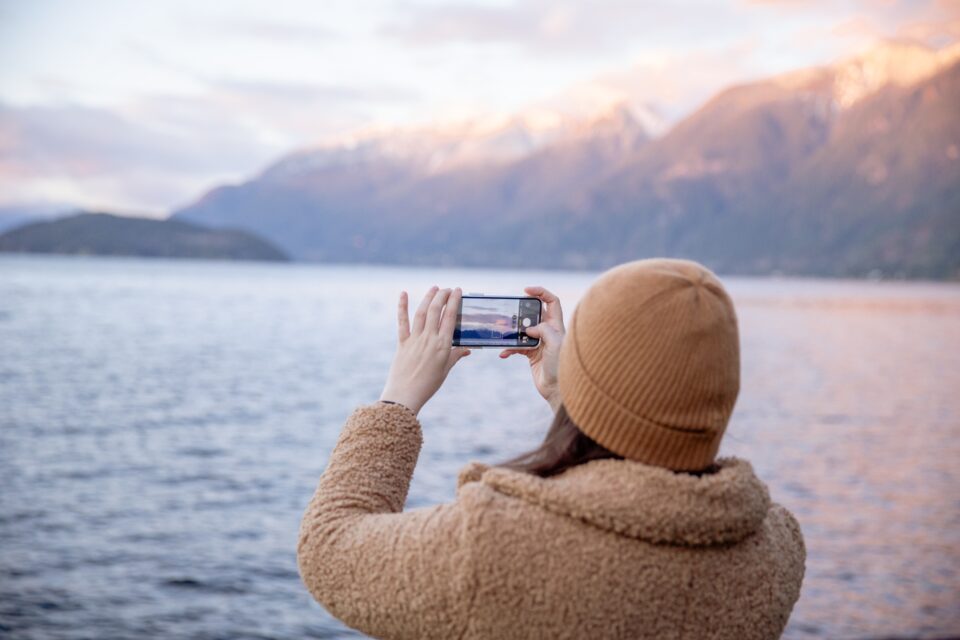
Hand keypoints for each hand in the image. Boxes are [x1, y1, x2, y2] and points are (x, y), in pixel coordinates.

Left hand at [379, 286, 470, 414]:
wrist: (405, 395)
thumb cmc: (428, 385)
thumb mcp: (445, 370)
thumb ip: (456, 356)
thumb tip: (467, 349)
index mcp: (443, 346)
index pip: (450, 317)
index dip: (454, 301)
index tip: (458, 291)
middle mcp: (429, 339)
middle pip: (436, 311)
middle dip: (443, 296)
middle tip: (448, 288)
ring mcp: (414, 340)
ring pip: (421, 312)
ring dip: (428, 298)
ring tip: (434, 288)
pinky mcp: (402, 343)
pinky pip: (402, 322)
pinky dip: (402, 307)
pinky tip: (404, 294)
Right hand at [499, 286, 565, 412]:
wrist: (558, 390)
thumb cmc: (562, 367)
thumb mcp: (555, 344)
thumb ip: (544, 330)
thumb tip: (529, 328)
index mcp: (557, 326)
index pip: (551, 301)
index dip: (541, 292)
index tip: (526, 290)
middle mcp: (548, 332)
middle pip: (533, 314)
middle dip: (520, 312)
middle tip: (510, 313)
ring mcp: (539, 342)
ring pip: (522, 330)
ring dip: (511, 331)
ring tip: (502, 332)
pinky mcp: (531, 354)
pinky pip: (517, 347)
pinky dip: (509, 349)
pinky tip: (504, 354)